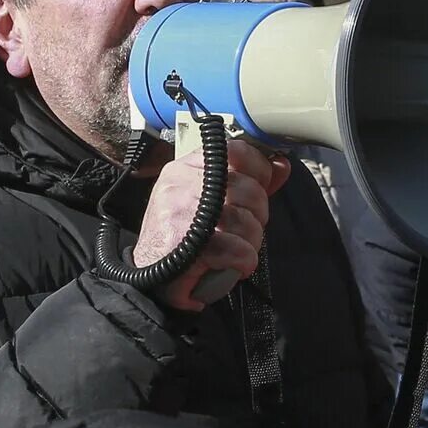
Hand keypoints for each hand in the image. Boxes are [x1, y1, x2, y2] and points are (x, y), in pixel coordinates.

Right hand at [134, 140, 291, 311]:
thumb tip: (281, 166)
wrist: (146, 276)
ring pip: (245, 221)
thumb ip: (247, 180)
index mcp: (187, 168)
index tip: (260, 190)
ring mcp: (182, 214)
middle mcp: (182, 184)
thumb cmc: (180, 236)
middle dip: (257, 215)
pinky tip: (236, 265)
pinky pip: (237, 250)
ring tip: (237, 250)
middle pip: (249, 189)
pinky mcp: (188, 246)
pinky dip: (244, 261)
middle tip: (243, 230)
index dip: (260, 172)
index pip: (237, 151)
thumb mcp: (209, 199)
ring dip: (251, 242)